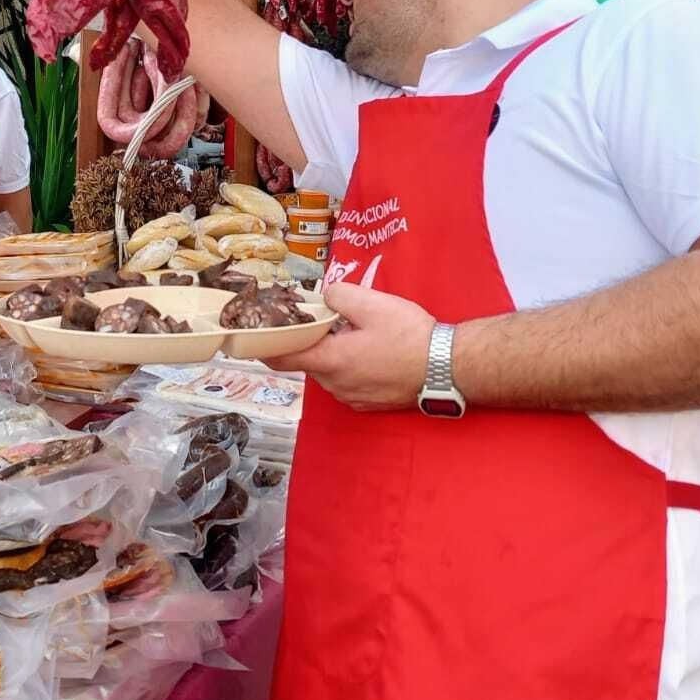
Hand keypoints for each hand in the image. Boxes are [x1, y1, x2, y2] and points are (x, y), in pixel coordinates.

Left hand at [266, 283, 435, 411]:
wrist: (447, 367)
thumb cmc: (409, 336)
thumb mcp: (371, 303)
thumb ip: (337, 295)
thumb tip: (325, 298)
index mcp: (330, 361)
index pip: (281, 358)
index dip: (263, 346)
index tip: (251, 335)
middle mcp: (336, 385)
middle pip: (308, 361)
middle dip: (309, 341)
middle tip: (320, 319)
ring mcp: (353, 398)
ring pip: (329, 371)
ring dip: (332, 353)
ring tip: (352, 332)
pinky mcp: (369, 403)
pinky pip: (348, 381)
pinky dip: (349, 366)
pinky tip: (370, 351)